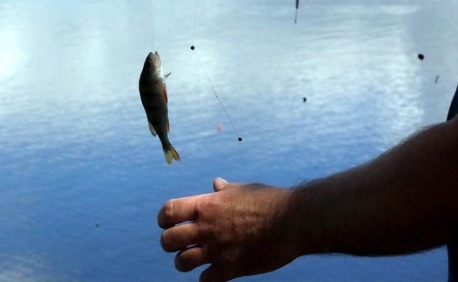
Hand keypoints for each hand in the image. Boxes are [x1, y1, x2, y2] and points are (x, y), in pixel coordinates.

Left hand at [158, 178, 299, 280]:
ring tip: (194, 259)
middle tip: (181, 244)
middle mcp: (207, 227)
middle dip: (170, 243)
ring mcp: (217, 249)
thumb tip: (216, 184)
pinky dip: (206, 279)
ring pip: (182, 262)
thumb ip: (225, 190)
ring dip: (185, 262)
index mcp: (207, 205)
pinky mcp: (231, 268)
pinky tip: (214, 274)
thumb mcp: (243, 189)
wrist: (293, 220)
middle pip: (168, 240)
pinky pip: (205, 281)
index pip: (168, 212)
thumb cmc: (270, 201)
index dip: (164, 219)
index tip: (170, 223)